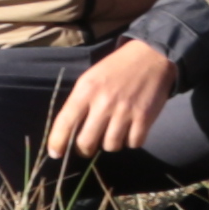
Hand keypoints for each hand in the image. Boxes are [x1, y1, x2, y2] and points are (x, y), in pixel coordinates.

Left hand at [41, 39, 178, 161]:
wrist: (152, 55)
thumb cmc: (117, 68)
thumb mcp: (91, 78)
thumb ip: (80, 102)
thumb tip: (68, 131)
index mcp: (86, 90)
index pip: (65, 123)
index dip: (57, 143)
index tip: (56, 153)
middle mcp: (104, 103)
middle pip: (86, 143)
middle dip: (84, 149)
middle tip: (88, 146)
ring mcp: (125, 111)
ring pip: (110, 146)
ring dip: (110, 144)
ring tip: (113, 133)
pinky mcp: (145, 117)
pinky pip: (133, 143)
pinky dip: (131, 141)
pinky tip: (131, 130)